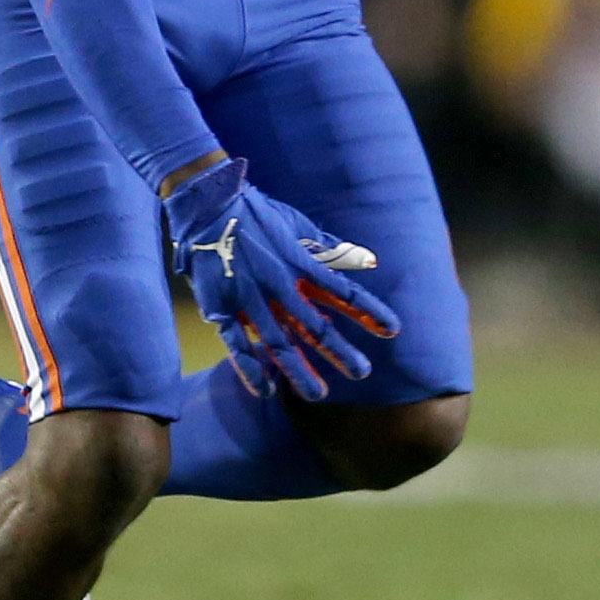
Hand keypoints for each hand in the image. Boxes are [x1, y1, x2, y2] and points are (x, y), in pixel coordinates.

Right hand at [156, 154, 396, 399]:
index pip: (343, 291)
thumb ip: (330, 249)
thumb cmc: (255, 212)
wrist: (206, 204)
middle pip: (314, 324)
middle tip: (361, 372)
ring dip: (299, 369)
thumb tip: (369, 261)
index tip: (392, 329)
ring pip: (278, 341)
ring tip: (317, 395)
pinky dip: (250, 367)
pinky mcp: (220, 307)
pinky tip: (265, 390)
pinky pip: (236, 343)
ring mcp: (249, 298)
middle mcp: (279, 284)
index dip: (368, 310)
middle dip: (338, 350)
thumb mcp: (297, 225)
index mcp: (300, 262)